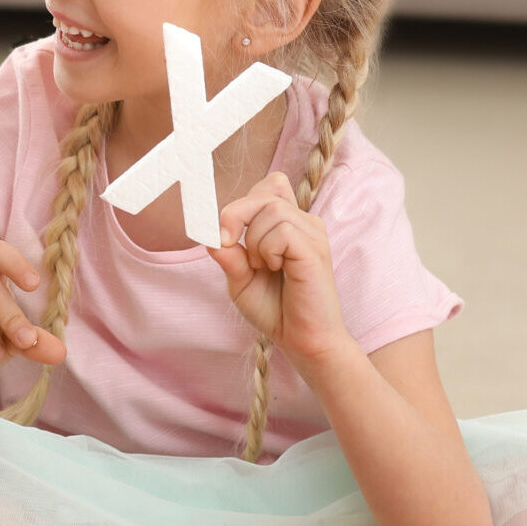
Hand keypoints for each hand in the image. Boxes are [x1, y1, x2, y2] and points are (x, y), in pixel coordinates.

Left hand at [208, 172, 355, 371]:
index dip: (244, 202)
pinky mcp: (314, 248)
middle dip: (235, 216)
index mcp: (288, 224)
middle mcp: (304, 222)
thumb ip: (228, 255)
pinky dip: (267, 249)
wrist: (301, 340)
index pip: (271, 185)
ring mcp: (313, 233)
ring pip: (270, 208)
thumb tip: (211, 235)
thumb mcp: (240, 279)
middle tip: (231, 246)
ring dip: (253, 239)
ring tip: (262, 266)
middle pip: (264, 191)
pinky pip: (281, 231)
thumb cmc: (275, 309)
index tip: (227, 233)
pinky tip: (276, 269)